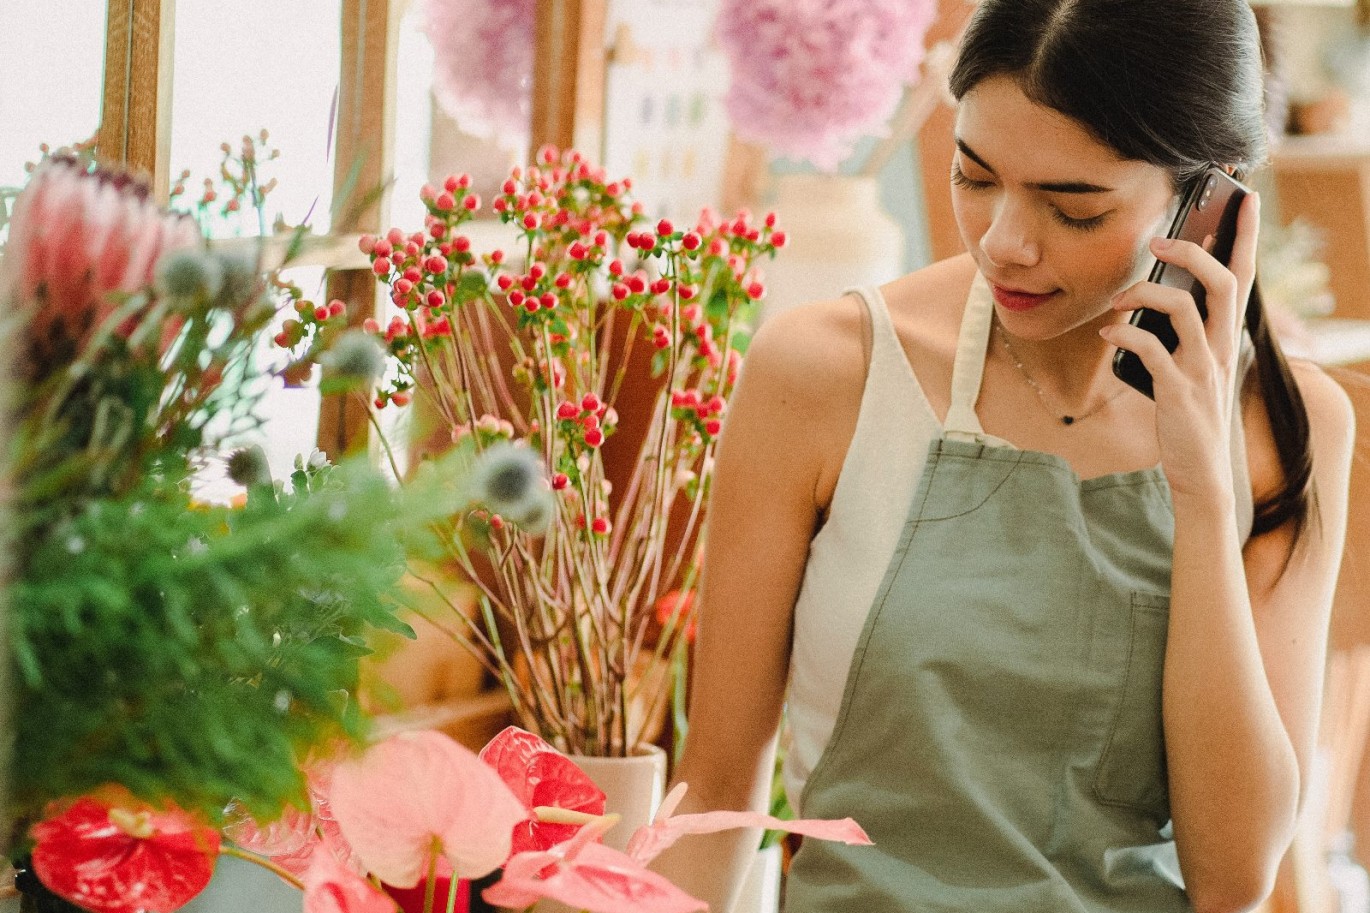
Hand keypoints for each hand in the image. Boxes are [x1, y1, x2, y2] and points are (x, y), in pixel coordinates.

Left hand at [1100, 191, 1260, 502]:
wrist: (1200, 472)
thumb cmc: (1190, 414)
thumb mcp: (1194, 367)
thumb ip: (1183, 333)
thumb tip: (1154, 296)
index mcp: (1228, 337)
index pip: (1244, 277)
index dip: (1245, 237)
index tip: (1244, 199)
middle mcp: (1222, 347)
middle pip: (1222, 283)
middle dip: (1193, 253)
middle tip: (1159, 243)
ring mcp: (1203, 369)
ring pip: (1186, 310)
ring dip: (1148, 295)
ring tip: (1120, 300)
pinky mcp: (1178, 391)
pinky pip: (1153, 350)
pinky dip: (1126, 336)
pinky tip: (1109, 333)